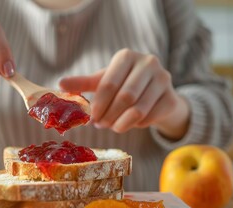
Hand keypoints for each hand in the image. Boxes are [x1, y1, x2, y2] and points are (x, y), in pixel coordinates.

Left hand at [60, 49, 189, 139]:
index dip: (98, 104)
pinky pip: (151, 118)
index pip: (108, 83)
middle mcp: (148, 63)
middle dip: (109, 116)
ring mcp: (164, 79)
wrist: (156, 95)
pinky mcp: (172, 98)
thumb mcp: (103, 82)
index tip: (91, 118)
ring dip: (121, 124)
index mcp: (127, 56)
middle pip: (125, 97)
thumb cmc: (124, 85)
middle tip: (100, 125)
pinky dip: (137, 125)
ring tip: (113, 127)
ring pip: (139, 110)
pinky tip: (131, 123)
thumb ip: (82, 84)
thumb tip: (59, 84)